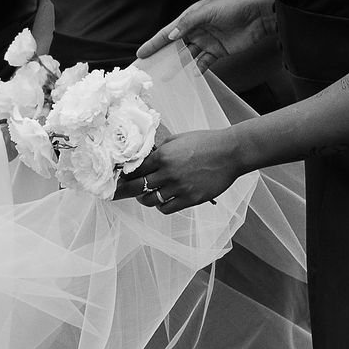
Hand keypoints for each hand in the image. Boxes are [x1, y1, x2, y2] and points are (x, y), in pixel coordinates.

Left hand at [116, 127, 246, 212]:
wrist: (230, 153)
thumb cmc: (205, 142)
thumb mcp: (177, 139)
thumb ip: (159, 150)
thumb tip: (143, 158)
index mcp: (162, 155)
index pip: (133, 169)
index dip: (123, 174)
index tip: (118, 177)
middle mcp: (168, 172)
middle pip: (136, 186)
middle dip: (123, 190)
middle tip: (118, 192)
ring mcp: (179, 187)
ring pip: (149, 200)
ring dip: (144, 198)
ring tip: (144, 194)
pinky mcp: (191, 199)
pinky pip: (166, 208)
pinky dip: (160, 206)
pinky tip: (162, 200)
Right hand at [135, 0, 277, 75]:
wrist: (260, 16)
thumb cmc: (234, 8)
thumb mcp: (208, 11)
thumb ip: (188, 23)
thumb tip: (171, 36)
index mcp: (190, 17)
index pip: (168, 32)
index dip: (154, 43)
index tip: (141, 53)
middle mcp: (196, 30)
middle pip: (175, 46)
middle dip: (162, 56)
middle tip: (150, 68)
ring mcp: (207, 41)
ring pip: (188, 56)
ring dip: (179, 65)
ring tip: (167, 77)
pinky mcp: (220, 51)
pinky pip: (205, 62)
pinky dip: (199, 68)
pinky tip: (194, 74)